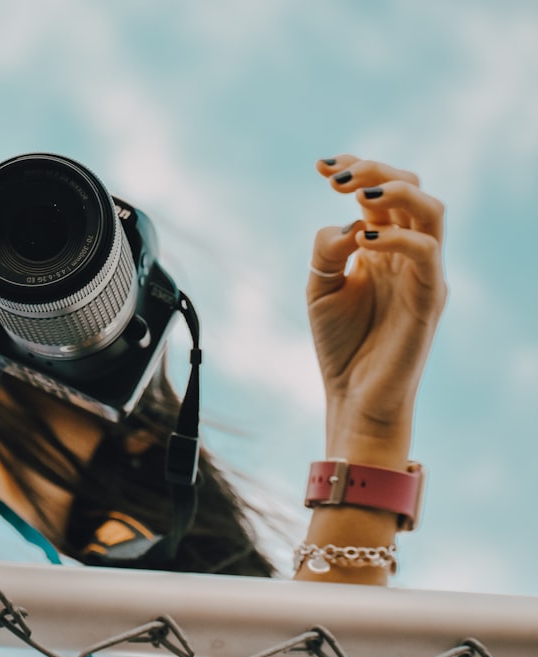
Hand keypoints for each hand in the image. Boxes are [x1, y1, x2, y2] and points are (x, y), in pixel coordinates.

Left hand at [308, 155, 446, 464]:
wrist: (353, 396)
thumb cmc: (340, 344)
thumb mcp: (320, 287)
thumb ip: (327, 250)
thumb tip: (348, 224)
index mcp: (381, 246)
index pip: (379, 192)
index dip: (355, 168)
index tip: (320, 165)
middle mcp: (407, 253)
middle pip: (410, 188)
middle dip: (374, 170)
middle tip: (335, 177)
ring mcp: (422, 273)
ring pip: (431, 211)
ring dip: (396, 190)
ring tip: (359, 192)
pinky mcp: (430, 299)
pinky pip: (427, 254)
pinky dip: (397, 237)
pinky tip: (362, 239)